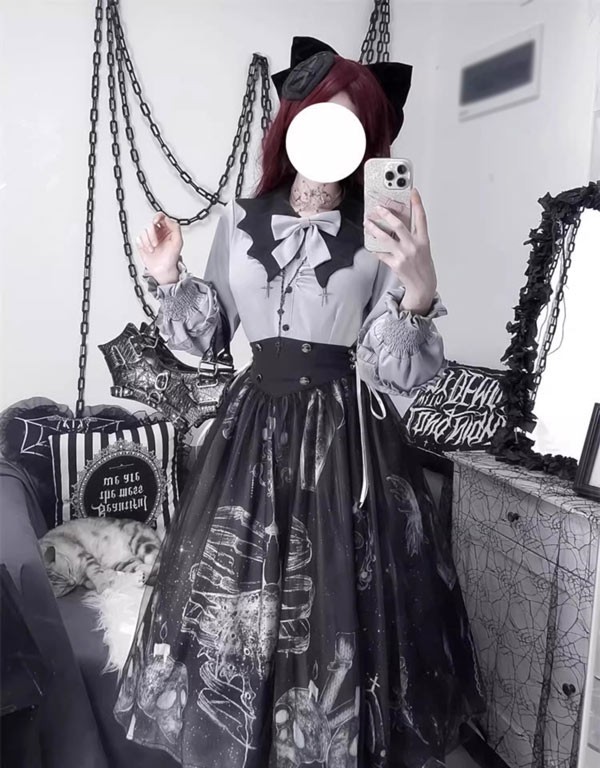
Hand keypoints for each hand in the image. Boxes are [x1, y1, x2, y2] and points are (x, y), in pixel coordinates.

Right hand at [135, 212, 182, 284]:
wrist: (163, 270)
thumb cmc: (171, 258)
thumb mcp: (178, 242)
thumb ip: (175, 228)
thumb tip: (167, 219)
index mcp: (167, 230)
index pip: (161, 217)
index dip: (158, 217)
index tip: (156, 222)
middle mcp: (158, 232)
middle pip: (150, 224)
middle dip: (152, 235)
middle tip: (156, 244)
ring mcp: (149, 238)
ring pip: (144, 231)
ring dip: (147, 241)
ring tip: (153, 249)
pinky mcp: (142, 243)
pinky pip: (138, 238)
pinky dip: (142, 244)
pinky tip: (148, 250)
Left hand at [364, 188, 436, 313]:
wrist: (423, 286)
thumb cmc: (423, 265)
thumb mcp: (423, 247)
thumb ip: (414, 235)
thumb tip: (398, 222)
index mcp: (423, 240)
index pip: (421, 218)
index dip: (417, 203)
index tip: (413, 191)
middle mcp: (414, 246)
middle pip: (399, 225)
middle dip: (387, 214)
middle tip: (378, 208)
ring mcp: (404, 255)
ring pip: (386, 238)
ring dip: (374, 229)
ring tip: (367, 223)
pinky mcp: (395, 264)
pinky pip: (381, 254)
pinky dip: (375, 249)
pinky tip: (371, 245)